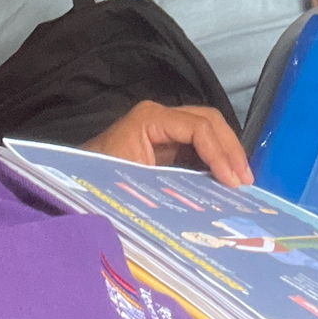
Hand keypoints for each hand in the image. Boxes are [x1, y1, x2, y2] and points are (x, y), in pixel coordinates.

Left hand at [84, 102, 252, 187]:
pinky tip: (226, 180)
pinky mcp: (166, 142)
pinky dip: (216, 159)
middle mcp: (160, 116)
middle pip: (209, 120)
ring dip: (227, 153)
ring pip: (208, 129)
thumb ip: (167, 185)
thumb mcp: (129, 182)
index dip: (220, 153)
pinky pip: (198, 144)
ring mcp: (164, 127)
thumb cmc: (94, 179)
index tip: (234, 182)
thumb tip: (203, 202)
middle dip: (230, 149)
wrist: (71, 179)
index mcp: (150, 119)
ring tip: (242, 182)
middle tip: (245, 181)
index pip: (198, 127)